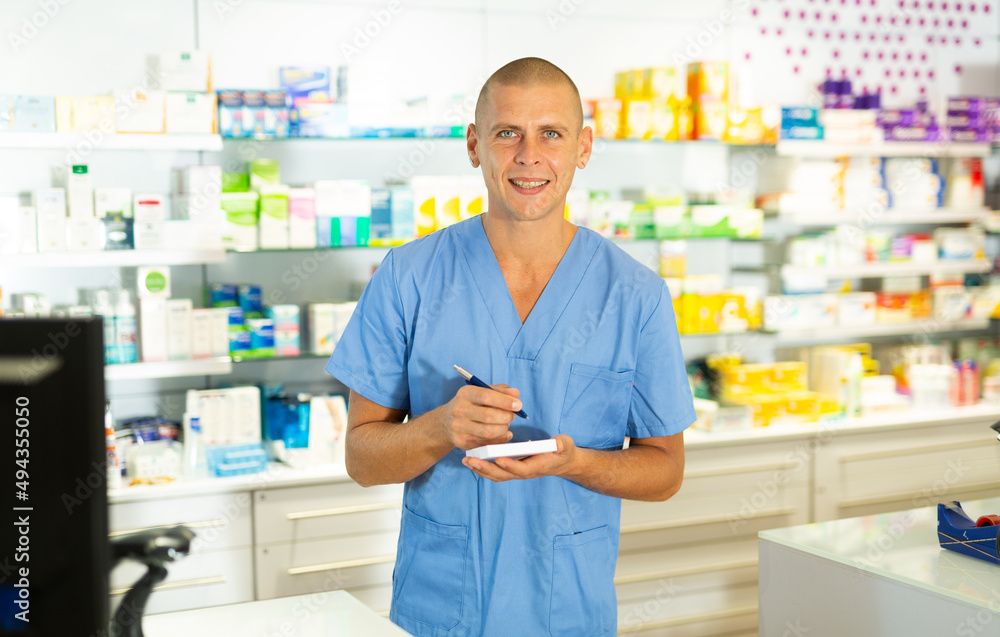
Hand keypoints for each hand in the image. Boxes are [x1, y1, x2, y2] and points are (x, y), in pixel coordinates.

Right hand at [439, 384, 521, 449]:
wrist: (446, 422)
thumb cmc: (469, 404)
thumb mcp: (481, 392)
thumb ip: (499, 391)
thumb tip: (516, 394)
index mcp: (465, 394)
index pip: (486, 396)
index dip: (504, 401)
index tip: (518, 405)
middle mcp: (459, 410)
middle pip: (488, 416)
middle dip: (506, 416)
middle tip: (513, 415)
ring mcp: (459, 428)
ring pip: (488, 432)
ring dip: (503, 428)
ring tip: (506, 423)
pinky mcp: (462, 442)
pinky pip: (486, 443)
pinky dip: (499, 439)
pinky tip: (503, 433)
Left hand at [462, 434, 577, 481]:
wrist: (562, 461)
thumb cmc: (563, 451)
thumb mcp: (566, 445)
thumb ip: (561, 444)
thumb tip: (557, 444)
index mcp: (537, 466)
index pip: (521, 469)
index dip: (510, 466)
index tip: (498, 458)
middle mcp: (525, 472)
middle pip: (503, 474)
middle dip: (486, 468)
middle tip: (471, 460)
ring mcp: (517, 472)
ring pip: (496, 474)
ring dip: (481, 469)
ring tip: (466, 460)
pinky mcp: (512, 468)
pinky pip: (495, 471)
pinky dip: (483, 467)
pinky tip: (472, 459)